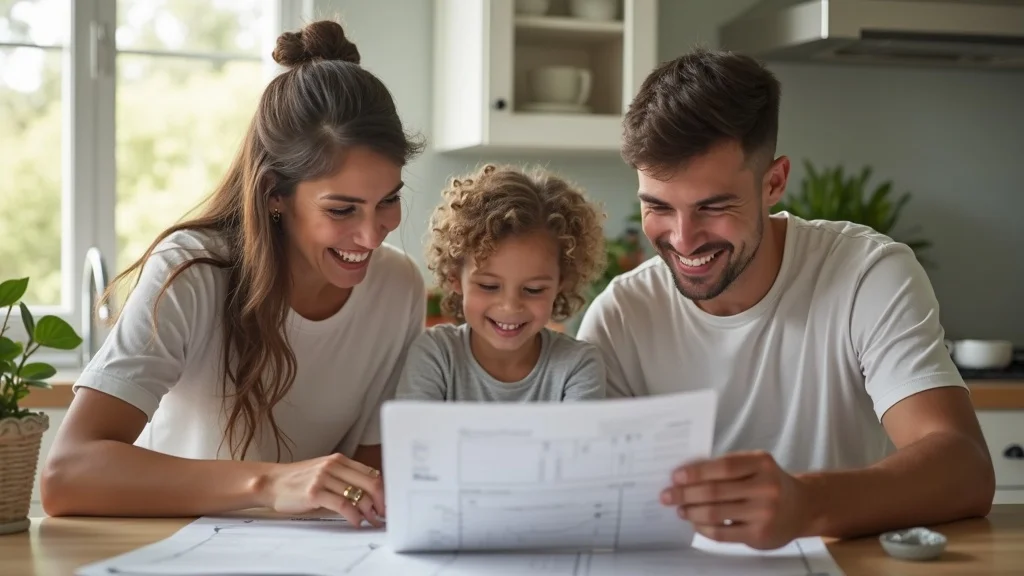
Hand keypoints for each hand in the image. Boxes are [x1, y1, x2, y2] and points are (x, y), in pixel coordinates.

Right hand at [258, 453, 384, 527]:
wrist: (272, 482)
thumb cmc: (299, 480)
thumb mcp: (325, 471)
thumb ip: (345, 476)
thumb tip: (371, 492)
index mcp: (339, 460)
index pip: (371, 473)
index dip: (384, 490)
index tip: (387, 503)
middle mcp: (333, 466)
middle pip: (370, 483)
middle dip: (382, 502)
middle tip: (384, 514)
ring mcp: (324, 478)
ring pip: (358, 495)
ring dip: (370, 512)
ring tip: (372, 521)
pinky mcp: (315, 492)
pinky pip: (343, 505)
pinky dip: (354, 516)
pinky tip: (356, 522)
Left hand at [660, 450, 812, 549]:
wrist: (803, 508)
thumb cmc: (769, 483)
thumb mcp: (756, 466)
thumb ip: (728, 468)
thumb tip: (686, 475)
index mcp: (761, 463)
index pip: (723, 466)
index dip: (696, 472)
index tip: (675, 476)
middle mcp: (766, 488)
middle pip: (715, 491)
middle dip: (685, 494)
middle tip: (667, 495)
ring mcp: (764, 513)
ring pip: (716, 513)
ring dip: (691, 511)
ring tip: (680, 509)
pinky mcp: (760, 535)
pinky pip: (722, 533)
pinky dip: (703, 528)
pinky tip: (695, 523)